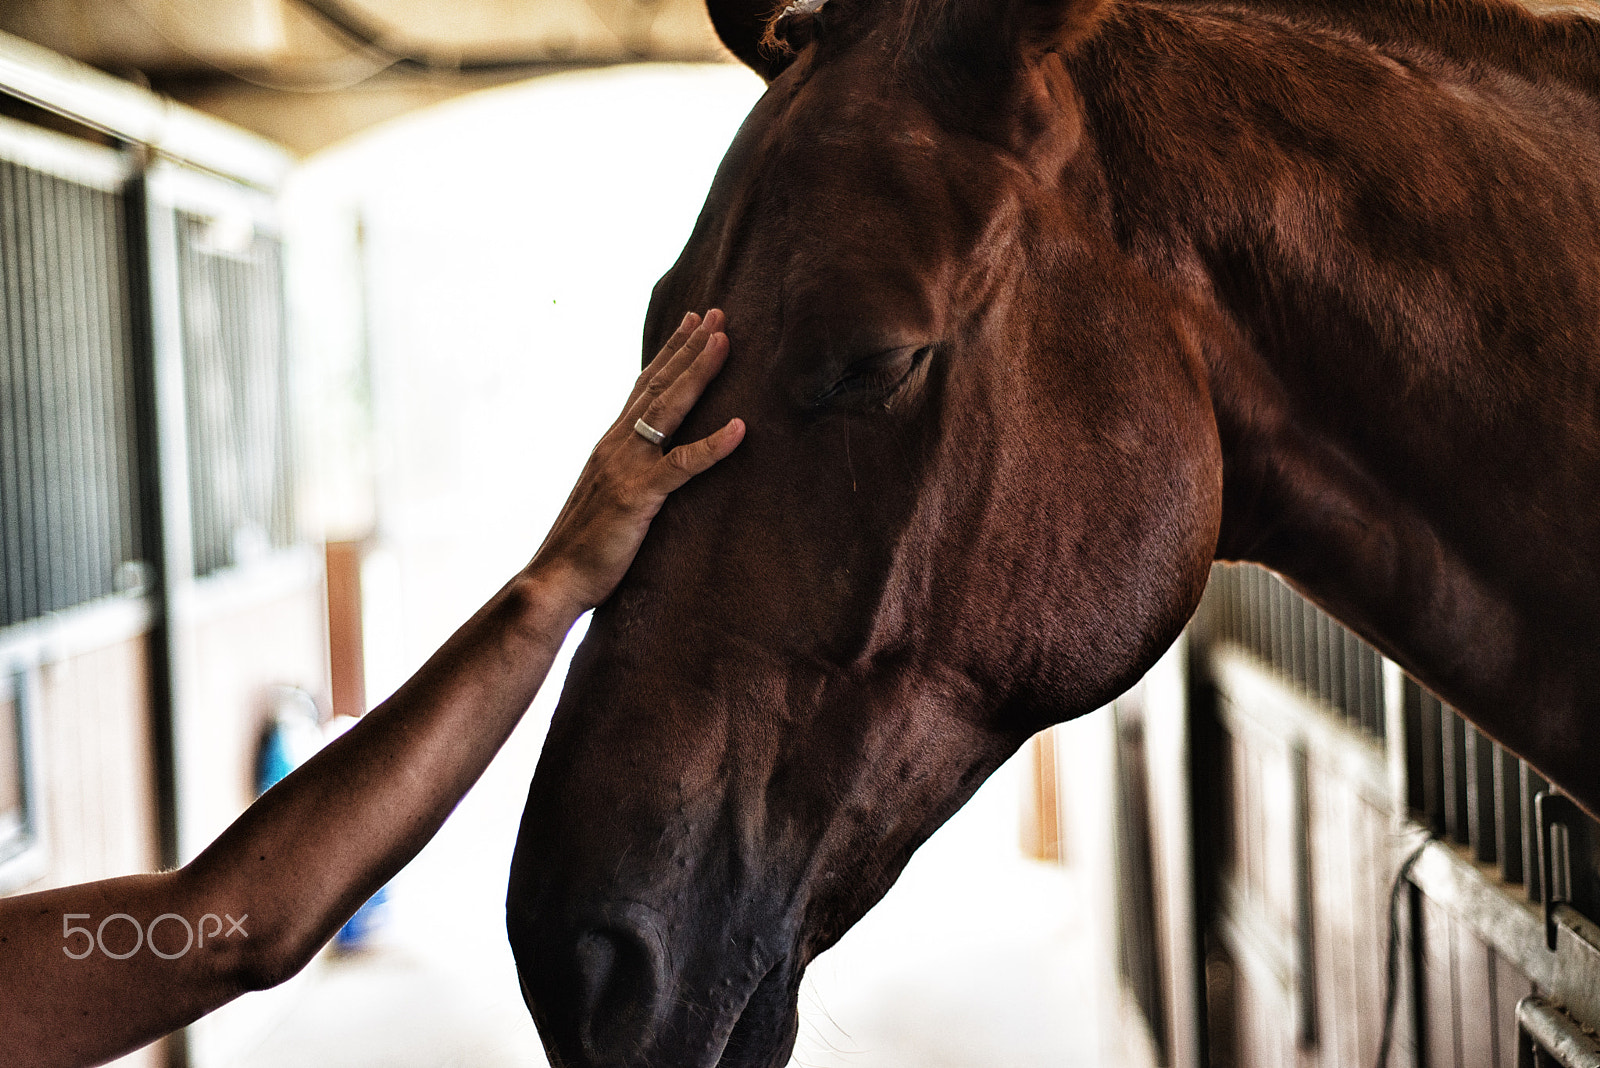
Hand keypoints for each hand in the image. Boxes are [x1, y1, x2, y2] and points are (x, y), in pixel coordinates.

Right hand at [527, 309, 744, 615]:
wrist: (554, 578)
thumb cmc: (583, 547)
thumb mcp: (607, 497)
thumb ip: (625, 473)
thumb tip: (645, 465)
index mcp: (611, 444)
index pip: (643, 386)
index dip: (669, 353)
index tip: (691, 322)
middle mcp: (617, 444)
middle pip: (658, 384)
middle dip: (690, 346)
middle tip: (718, 312)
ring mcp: (627, 467)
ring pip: (669, 408)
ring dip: (699, 371)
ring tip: (726, 340)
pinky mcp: (640, 497)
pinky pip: (682, 465)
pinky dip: (713, 445)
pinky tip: (741, 428)